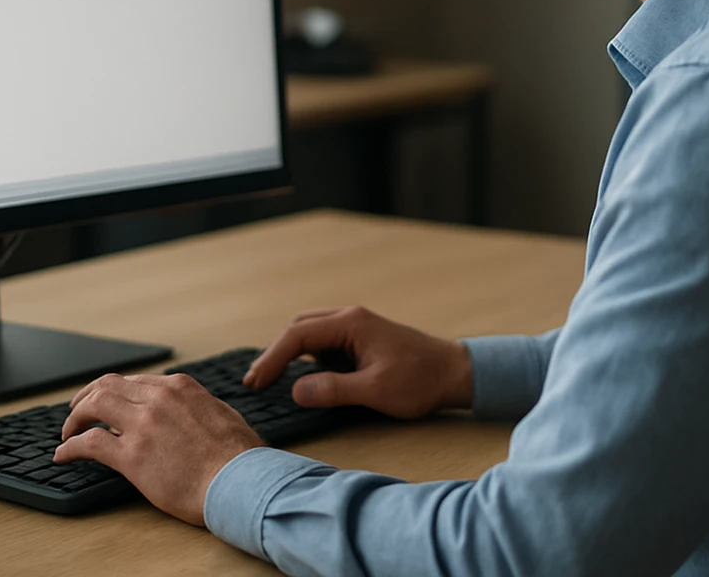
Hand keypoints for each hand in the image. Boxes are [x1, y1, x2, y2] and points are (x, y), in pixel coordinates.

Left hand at [54, 373, 264, 525]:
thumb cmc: (240, 457)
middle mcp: (158, 398)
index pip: (134, 381)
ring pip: (93, 406)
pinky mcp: (132, 455)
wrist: (242, 482)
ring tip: (67, 432)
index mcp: (180, 387)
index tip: (106, 402)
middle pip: (108, 385)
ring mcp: (143, 424)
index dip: (114, 391)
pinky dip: (70, 447)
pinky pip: (89, 443)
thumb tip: (188, 411)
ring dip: (74, 418)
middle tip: (76, 411)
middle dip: (86, 396)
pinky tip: (63, 455)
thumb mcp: (221, 415)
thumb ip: (197, 407)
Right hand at [244, 306, 472, 418]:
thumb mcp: (376, 390)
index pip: (298, 335)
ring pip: (309, 332)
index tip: (256, 382)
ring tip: (269, 378)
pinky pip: (323, 342)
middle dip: (274, 353)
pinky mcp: (360, 339)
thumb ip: (334, 389)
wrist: (453, 374)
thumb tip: (295, 390)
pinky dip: (305, 355)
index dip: (272, 359)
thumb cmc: (420, 381)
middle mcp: (350, 318)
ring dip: (288, 352)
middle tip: (255, 381)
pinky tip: (299, 374)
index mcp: (351, 323)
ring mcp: (355, 327)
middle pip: (299, 327)